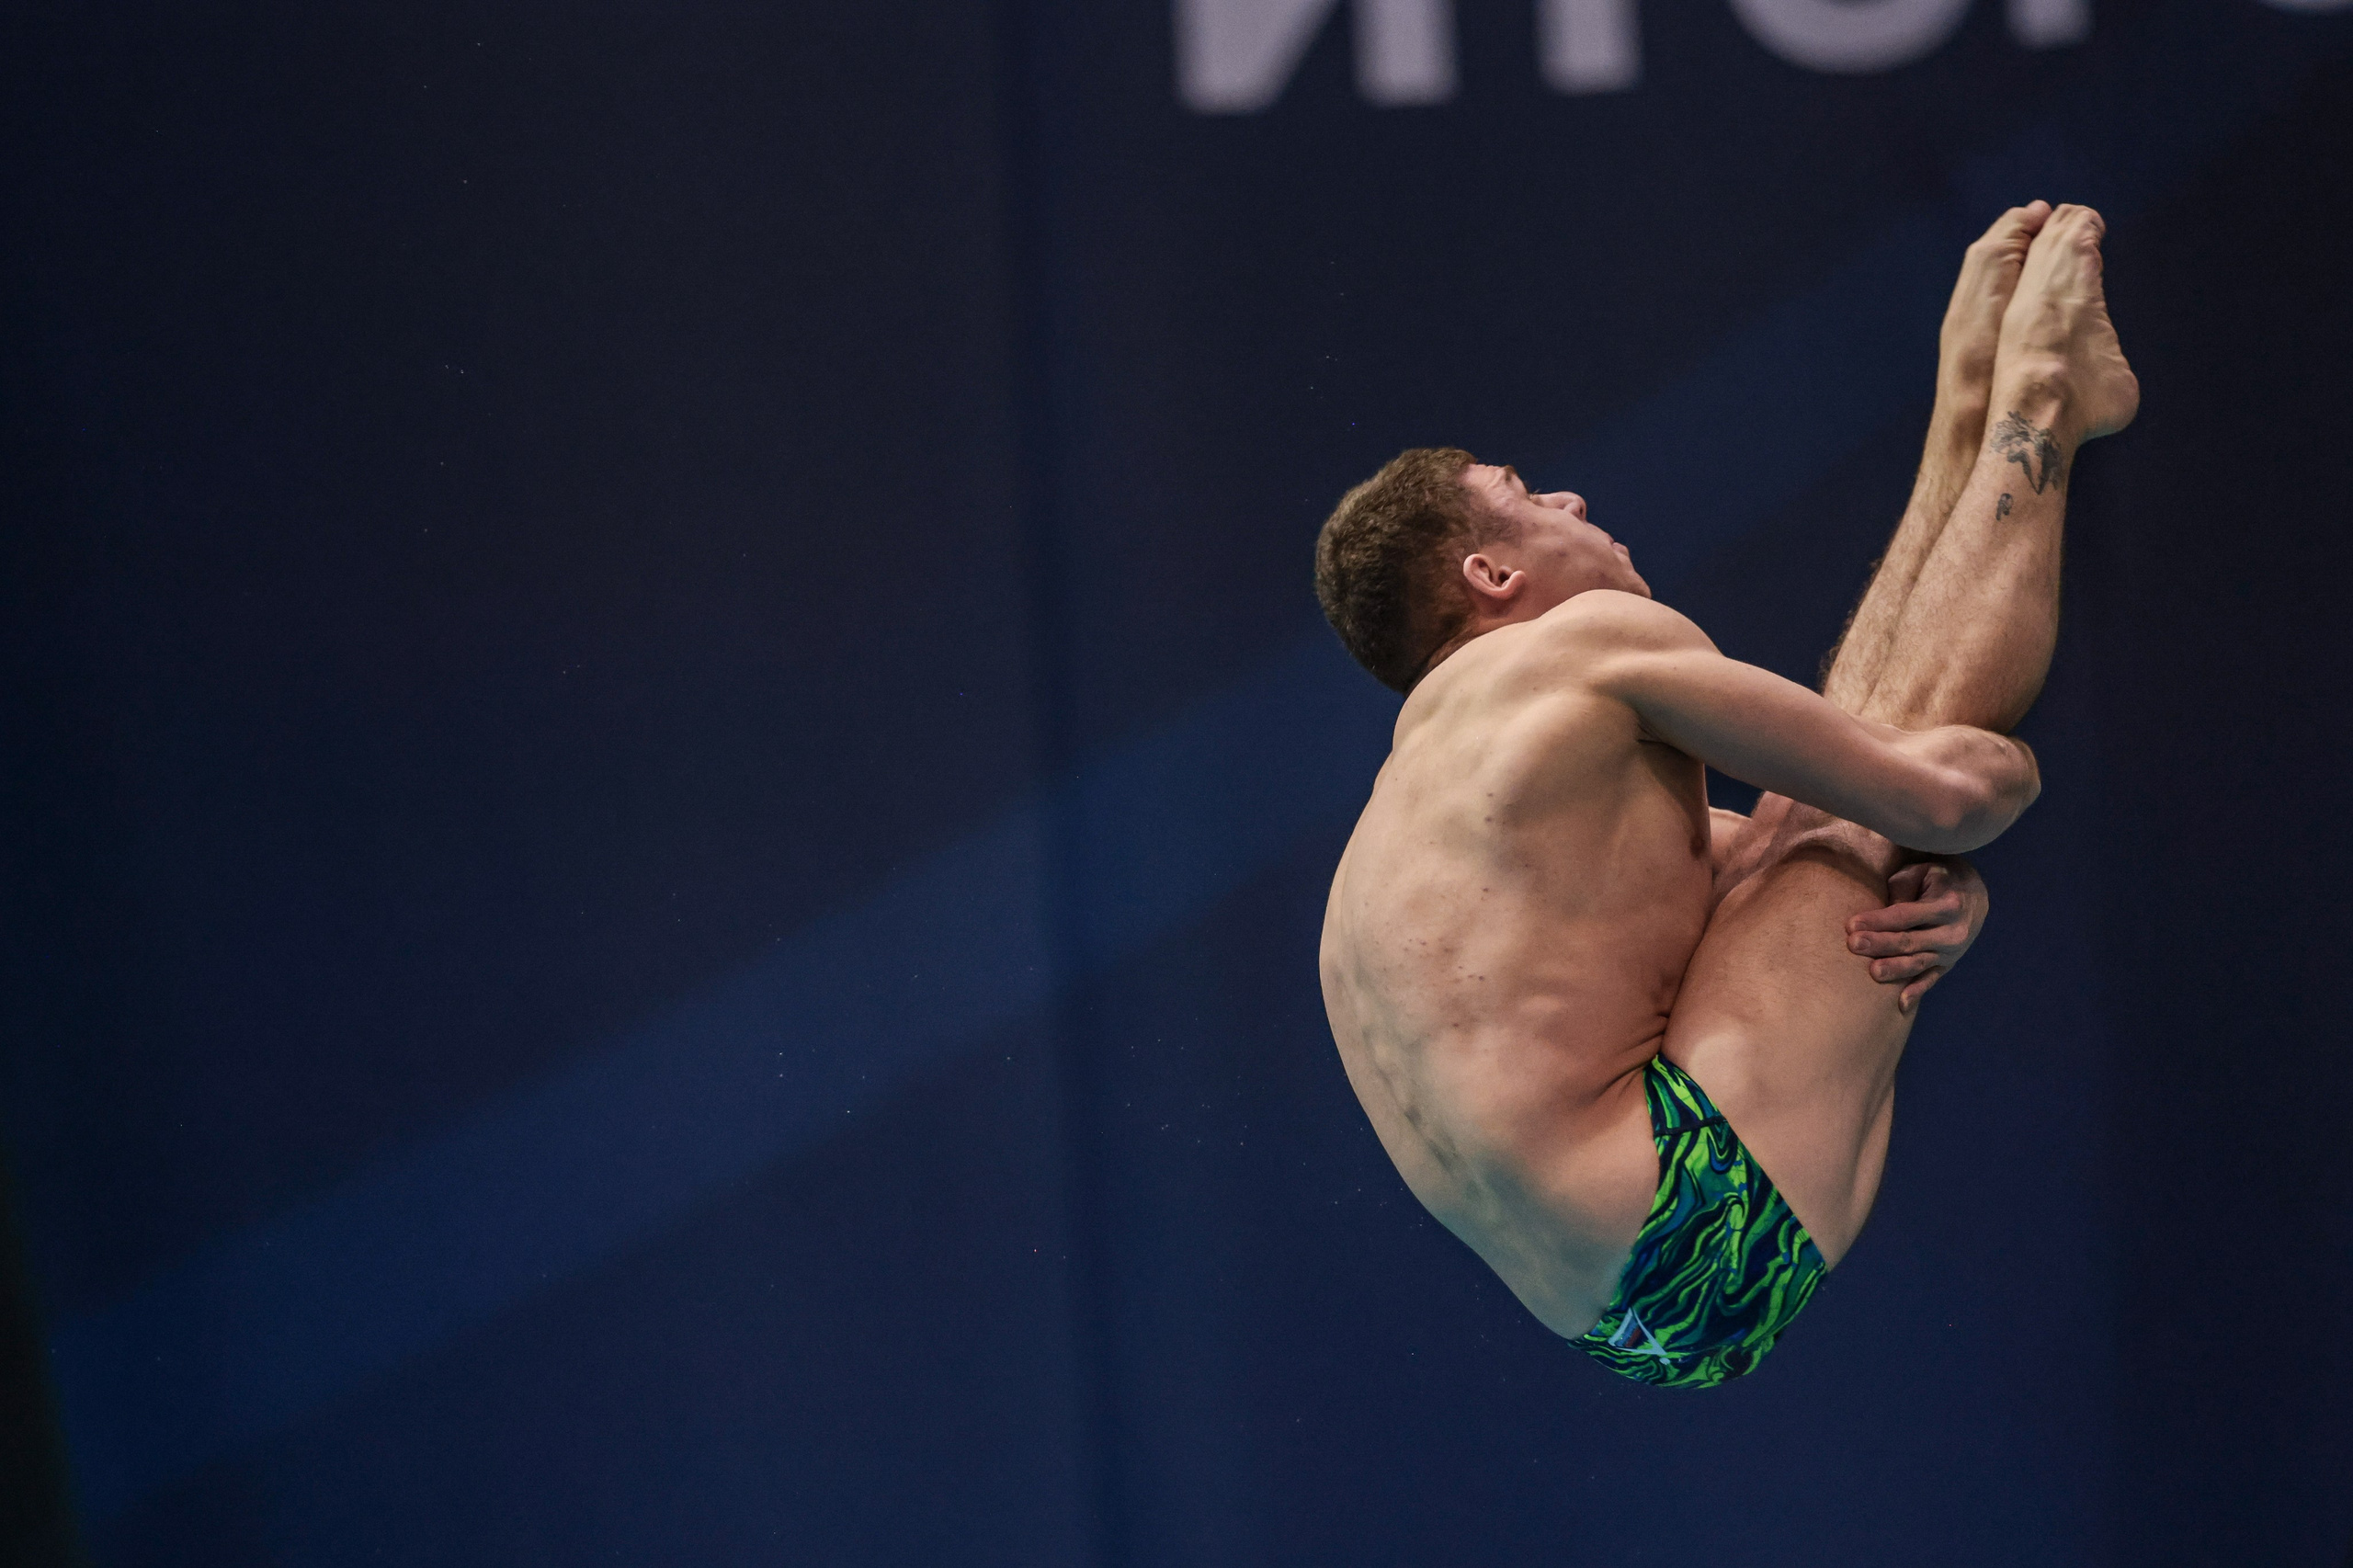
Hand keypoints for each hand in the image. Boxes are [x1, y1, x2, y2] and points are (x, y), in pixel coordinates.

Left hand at [1845, 858, 1987, 1013]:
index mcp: (1947, 904)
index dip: (1879, 920)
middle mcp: (1953, 931)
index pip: (1906, 914)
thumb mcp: (1922, 873)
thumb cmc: (1936, 880)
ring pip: (1919, 963)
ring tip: (1873, 972)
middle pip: (1911, 941)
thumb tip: (1879, 913)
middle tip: (1854, 945)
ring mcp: (1952, 952)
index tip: (1852, 925)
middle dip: (1881, 944)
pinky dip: (1917, 991)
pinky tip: (1901, 1004)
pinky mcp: (1948, 965)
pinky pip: (1931, 980)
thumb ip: (1901, 889)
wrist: (1973, 895)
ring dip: (1895, 969)